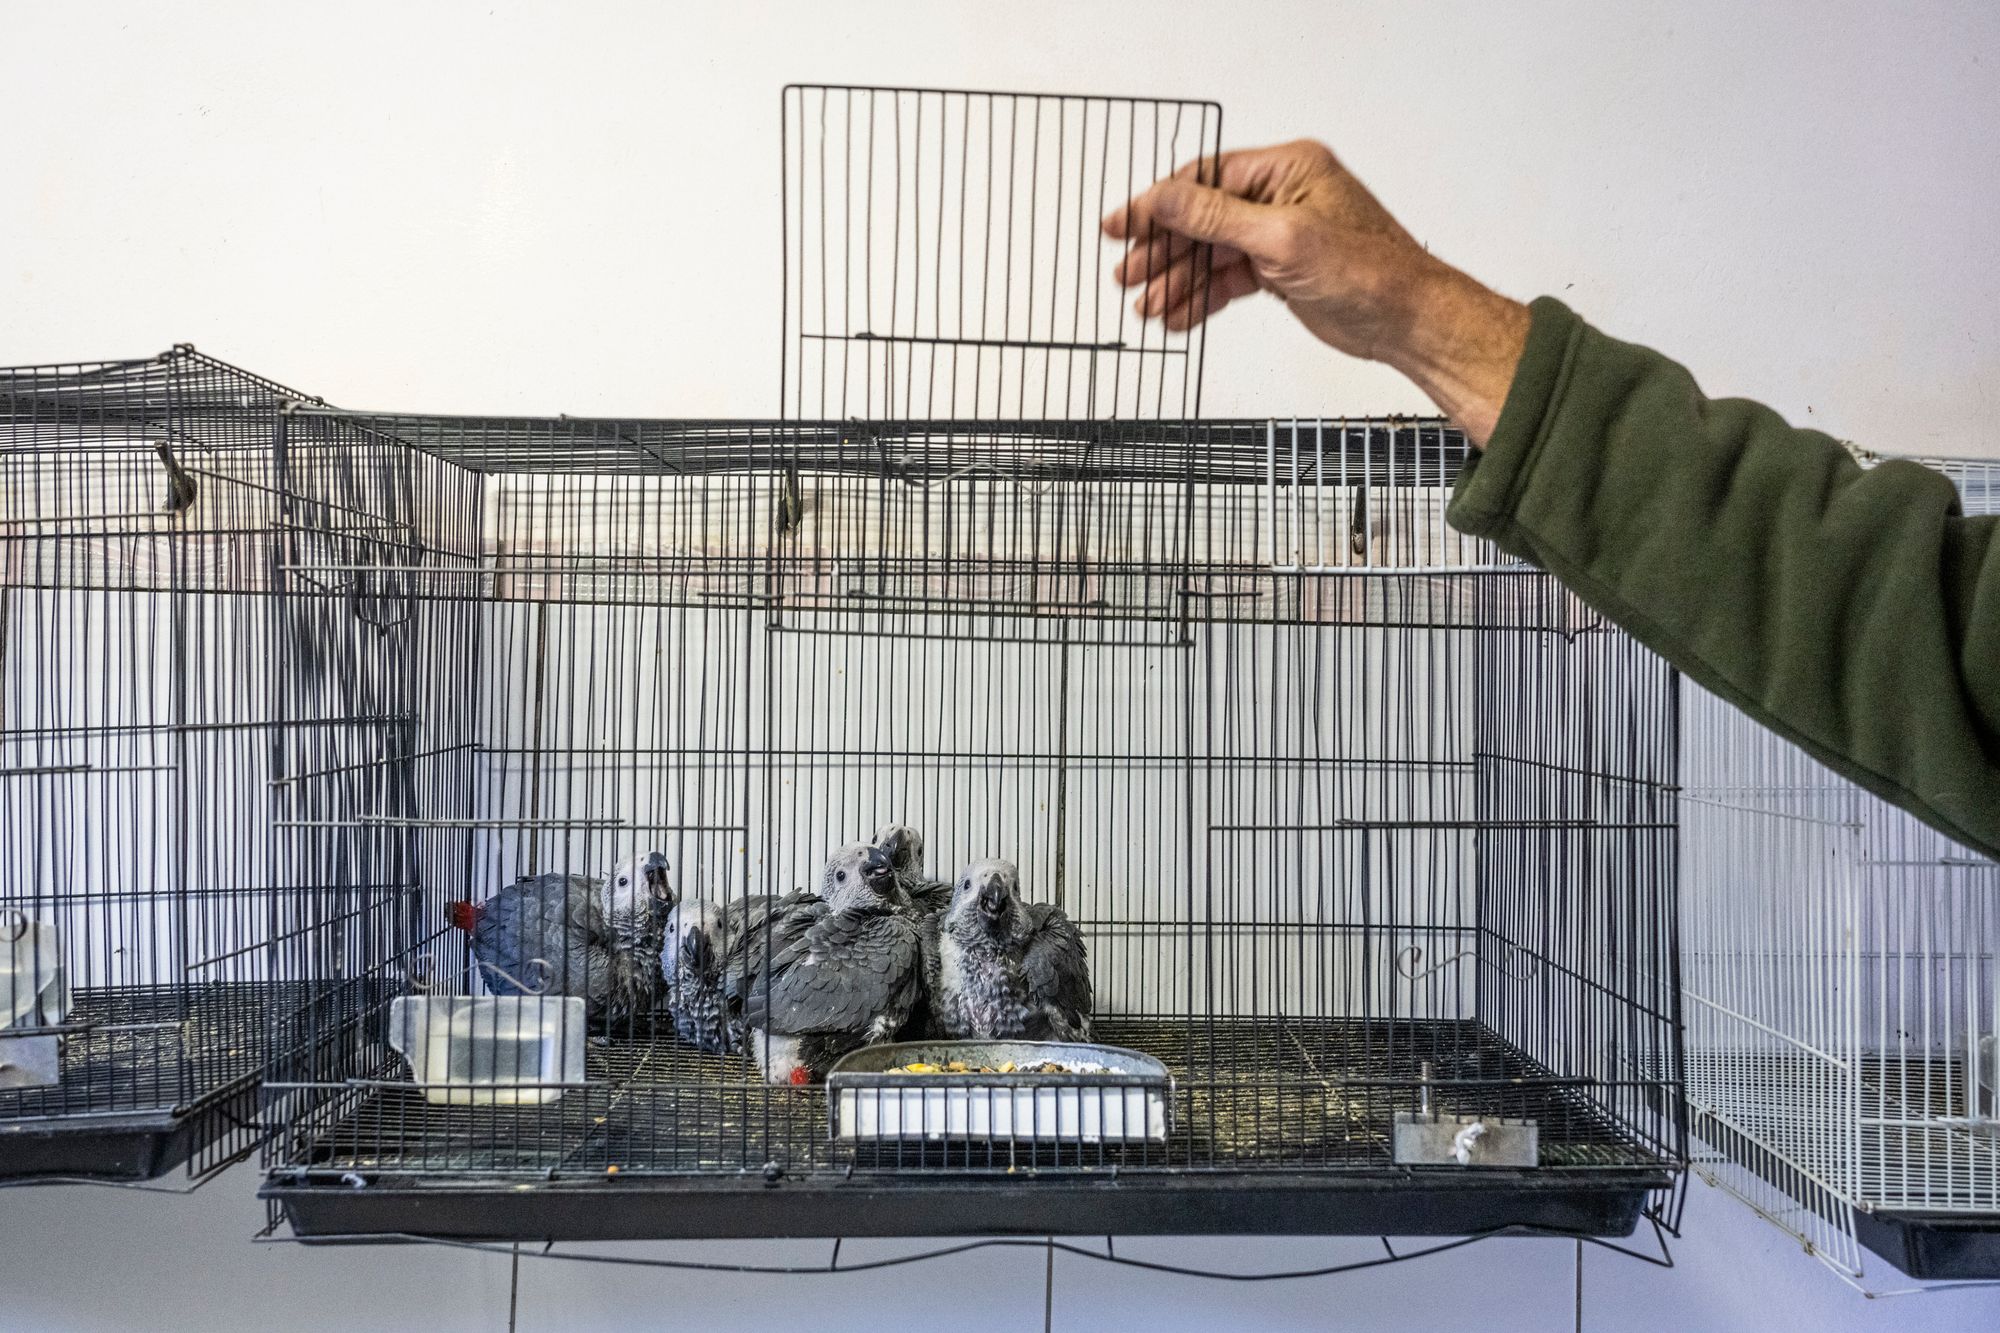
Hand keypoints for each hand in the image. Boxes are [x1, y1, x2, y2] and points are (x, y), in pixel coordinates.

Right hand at [1103, 140, 1529, 446]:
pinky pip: (1229, 280)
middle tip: (1128, 275)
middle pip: (1203, 219)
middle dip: (1164, 251)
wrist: (1408, 320)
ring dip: (1179, 281)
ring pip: (1213, 255)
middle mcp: (1282, 196)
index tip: (1123, 226)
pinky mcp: (1282, 270)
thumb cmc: (1371, 271)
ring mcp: (1281, 234)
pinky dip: (1203, 299)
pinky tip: (1179, 316)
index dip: (1159, 205)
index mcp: (1287, 169)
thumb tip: (1167, 198)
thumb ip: (1217, 218)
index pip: (1205, 180)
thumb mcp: (1283, 240)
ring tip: (1148, 306)